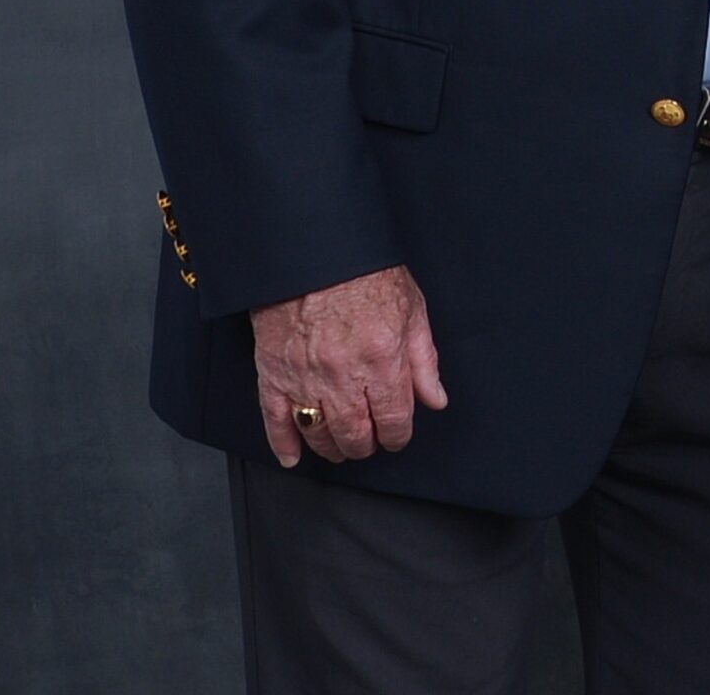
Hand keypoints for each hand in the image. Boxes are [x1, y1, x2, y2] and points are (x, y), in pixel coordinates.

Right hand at [250, 264, 446, 466]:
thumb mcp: (412, 310)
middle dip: (366, 445)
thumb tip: (435, 399)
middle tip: (369, 443)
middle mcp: (344, 374)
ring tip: (341, 448)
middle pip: (355, 433)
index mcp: (383, 358)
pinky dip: (283, 444)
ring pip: (318, 432)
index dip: (397, 435)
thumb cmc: (367, 275)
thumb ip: (424, 361)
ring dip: (332, 448)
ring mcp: (305, 377)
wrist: (315, 253)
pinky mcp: (273, 374)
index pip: (394, 418)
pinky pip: (275, 420)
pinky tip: (293, 456)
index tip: (397, 436)